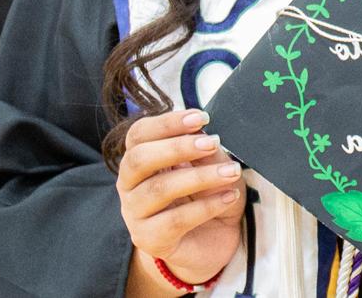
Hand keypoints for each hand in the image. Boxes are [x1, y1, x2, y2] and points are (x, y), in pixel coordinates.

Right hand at [118, 110, 243, 290]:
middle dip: (177, 147)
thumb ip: (207, 153)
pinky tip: (228, 197)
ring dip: (199, 177)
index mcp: (141, 160)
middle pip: (139, 159)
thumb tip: (207, 136)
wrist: (209, 243)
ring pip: (158, 190)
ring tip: (231, 172)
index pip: (139, 134)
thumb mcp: (214, 168)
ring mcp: (135, 214)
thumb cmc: (207, 197)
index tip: (201, 117)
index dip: (167, 123)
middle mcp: (130, 185)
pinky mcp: (150, 239)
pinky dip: (206, 207)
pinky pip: (175, 220)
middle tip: (212, 143)